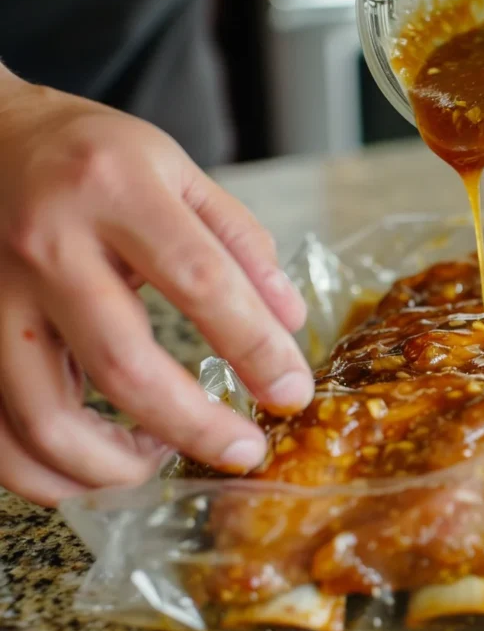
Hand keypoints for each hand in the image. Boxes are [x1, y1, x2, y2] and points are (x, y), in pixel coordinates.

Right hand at [0, 68, 313, 506]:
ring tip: (164, 463)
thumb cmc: (91, 157)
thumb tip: (289, 323)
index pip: (202, 282)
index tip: (291, 392)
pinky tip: (97, 464)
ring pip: (45, 420)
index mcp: (116, 192)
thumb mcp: (178, 170)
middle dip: (197, 428)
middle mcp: (46, 246)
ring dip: (117, 468)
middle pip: (124, 367)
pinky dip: (49, 473)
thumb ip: (240, 243)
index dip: (256, 348)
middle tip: (244, 452)